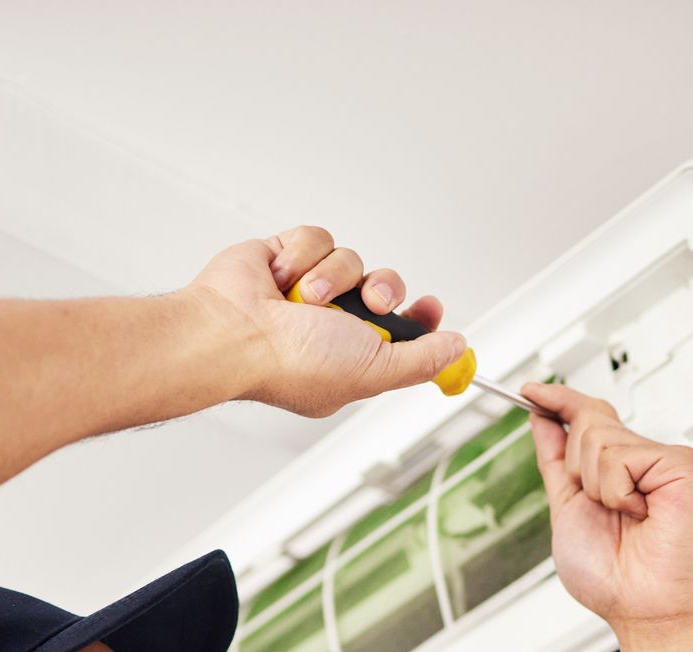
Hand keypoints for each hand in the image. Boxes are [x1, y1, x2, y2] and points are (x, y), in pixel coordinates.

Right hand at [185, 225, 466, 417]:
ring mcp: (306, 290)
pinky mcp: (284, 258)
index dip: (420, 317)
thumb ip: (421, 361)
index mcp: (351, 360)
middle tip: (369, 302)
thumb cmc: (291, 361)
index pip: (400, 333)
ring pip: (351, 260)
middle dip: (383, 291)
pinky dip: (303, 256)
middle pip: (384, 289)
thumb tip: (457, 349)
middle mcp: (330, 325)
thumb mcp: (374, 371)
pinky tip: (281, 279)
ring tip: (305, 299)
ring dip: (334, 277)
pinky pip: (318, 239)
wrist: (235, 331)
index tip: (430, 306)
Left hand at [522, 383, 692, 639]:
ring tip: (625, 516)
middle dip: (577, 468)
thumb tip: (543, 419)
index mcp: (615, 470)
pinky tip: (639, 513)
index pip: (587, 417)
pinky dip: (616, 492)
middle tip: (603, 508)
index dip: (558, 400)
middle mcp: (640, 461)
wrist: (642, 606)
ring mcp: (662, 460)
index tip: (530, 391)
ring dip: (597, 487)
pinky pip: (621, 457)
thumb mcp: (565, 507)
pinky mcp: (680, 463)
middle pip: (588, 421)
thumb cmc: (612, 576)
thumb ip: (554, 461)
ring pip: (599, 437)